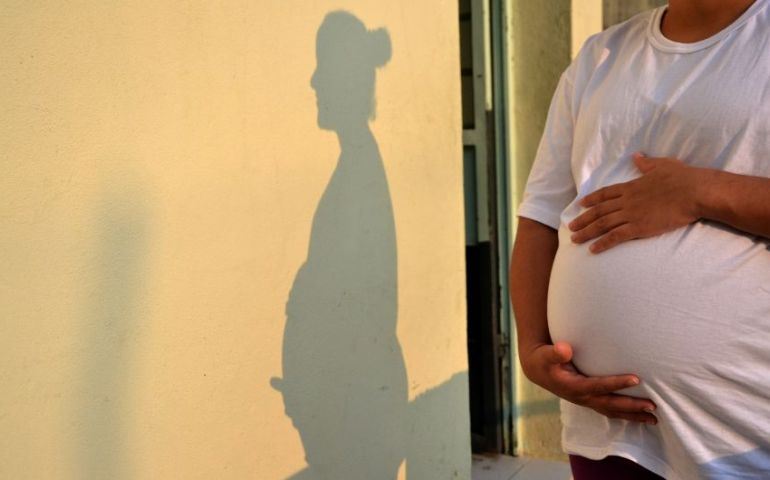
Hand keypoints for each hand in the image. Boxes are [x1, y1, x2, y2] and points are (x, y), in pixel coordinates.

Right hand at [520, 341, 657, 423]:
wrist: (538, 370)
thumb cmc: (543, 359)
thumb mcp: (545, 354)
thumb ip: (554, 352)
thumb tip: (565, 349)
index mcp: (574, 386)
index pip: (599, 386)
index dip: (617, 383)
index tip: (637, 378)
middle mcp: (582, 397)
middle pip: (611, 404)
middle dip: (632, 407)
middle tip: (653, 406)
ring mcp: (587, 401)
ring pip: (613, 411)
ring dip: (633, 415)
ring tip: (653, 419)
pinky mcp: (590, 400)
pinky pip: (610, 410)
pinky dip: (625, 414)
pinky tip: (639, 416)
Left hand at [568, 153, 700, 252]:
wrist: (694, 192)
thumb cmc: (682, 177)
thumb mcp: (662, 165)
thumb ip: (646, 163)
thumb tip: (637, 156)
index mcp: (631, 186)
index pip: (605, 194)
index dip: (591, 200)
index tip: (580, 204)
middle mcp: (627, 201)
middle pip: (599, 211)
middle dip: (583, 219)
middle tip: (570, 226)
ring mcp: (631, 214)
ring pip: (602, 224)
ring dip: (587, 232)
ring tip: (575, 239)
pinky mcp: (639, 228)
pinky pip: (616, 237)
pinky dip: (602, 243)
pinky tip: (592, 250)